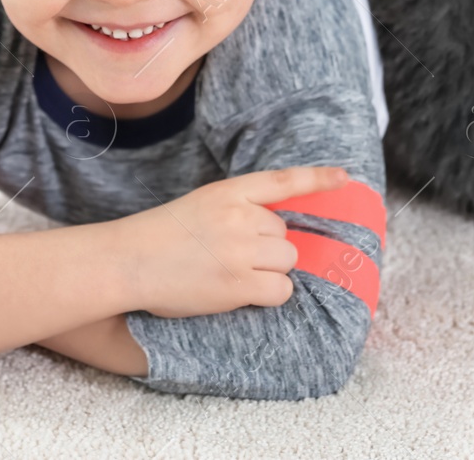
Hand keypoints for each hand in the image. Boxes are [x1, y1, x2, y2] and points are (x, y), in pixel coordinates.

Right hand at [113, 166, 349, 318]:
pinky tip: (239, 293)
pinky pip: (280, 291)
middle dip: (268, 249)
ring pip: (286, 261)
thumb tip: (277, 233)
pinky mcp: (239, 284)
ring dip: (268, 272)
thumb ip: (237, 210)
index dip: (318, 179)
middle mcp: (240, 217)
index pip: (283, 181)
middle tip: (231, 257)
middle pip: (286, 234)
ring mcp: (241, 250)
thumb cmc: (160, 238)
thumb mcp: (201, 206)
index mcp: (228, 192)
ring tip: (231, 274)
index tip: (345, 178)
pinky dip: (268, 295)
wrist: (127, 262)